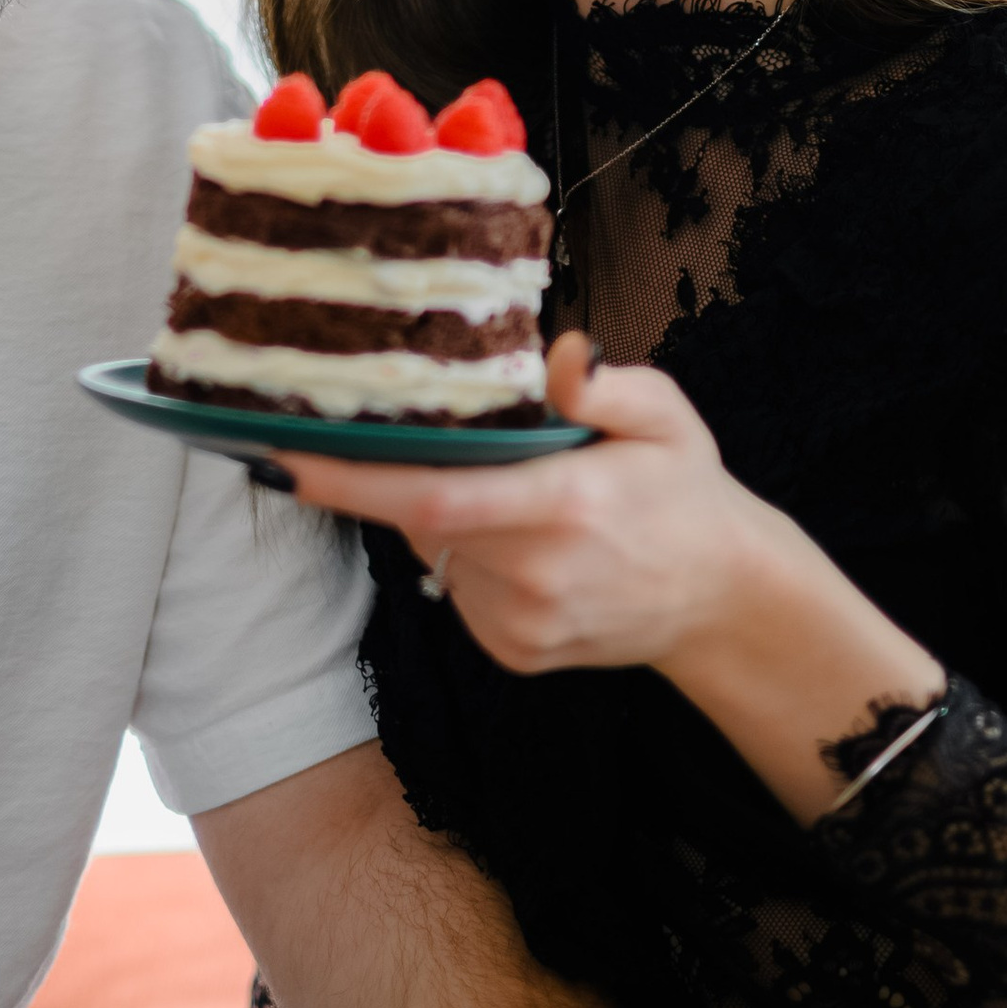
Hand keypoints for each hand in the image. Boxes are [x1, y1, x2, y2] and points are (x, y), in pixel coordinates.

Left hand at [277, 336, 769, 676]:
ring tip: (516, 495)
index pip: (434, 497)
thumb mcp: (666, 417)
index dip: (351, 481)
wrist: (722, 599)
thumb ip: (607, 385)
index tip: (284, 458)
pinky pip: (457, 587)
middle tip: (414, 438)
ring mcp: (521, 624)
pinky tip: (526, 544)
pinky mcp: (513, 653)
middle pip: (420, 518)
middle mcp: (535, 575)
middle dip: (401, 476)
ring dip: (446, 516)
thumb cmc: (686, 493)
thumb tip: (559, 354)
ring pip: (435, 551)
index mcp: (564, 507)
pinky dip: (469, 555)